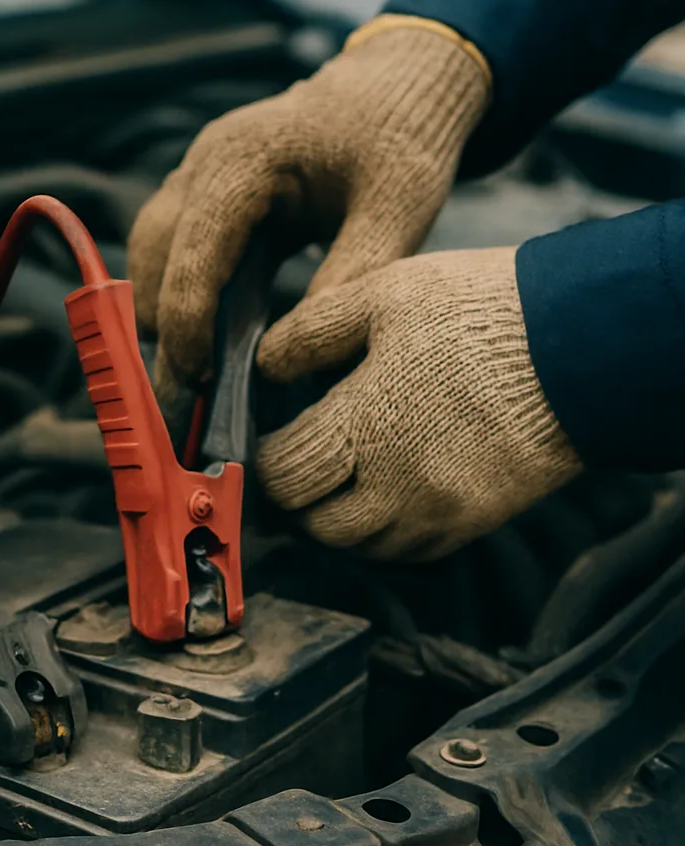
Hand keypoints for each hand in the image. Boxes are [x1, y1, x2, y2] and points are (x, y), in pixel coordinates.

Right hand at [128, 17, 489, 404]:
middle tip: (182, 395)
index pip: (195, 247)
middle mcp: (206, 159)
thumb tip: (294, 353)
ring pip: (151, 248)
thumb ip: (351, 275)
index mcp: (247, 157)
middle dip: (162, 323)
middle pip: (153, 250)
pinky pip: (172, 244)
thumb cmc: (401, 140)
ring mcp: (198, 170)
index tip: (199, 379)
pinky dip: (177, 290)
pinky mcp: (206, 189)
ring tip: (185, 376)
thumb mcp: (396, 210)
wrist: (398, 85)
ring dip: (161, 307)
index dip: (189, 318)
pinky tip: (201, 338)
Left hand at [254, 247, 581, 559]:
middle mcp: (398, 482)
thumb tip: (265, 367)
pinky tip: (386, 490)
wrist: (582, 342)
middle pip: (316, 523)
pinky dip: (386, 532)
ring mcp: (441, 509)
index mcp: (365, 423)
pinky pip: (412, 550)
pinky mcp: (478, 520)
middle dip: (297, 496)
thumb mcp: (381, 295)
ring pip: (362, 546)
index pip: (284, 472)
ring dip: (339, 518)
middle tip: (299, 461)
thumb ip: (310, 333)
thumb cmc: (480, 310)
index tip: (268, 437)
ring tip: (340, 477)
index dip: (264, 457)